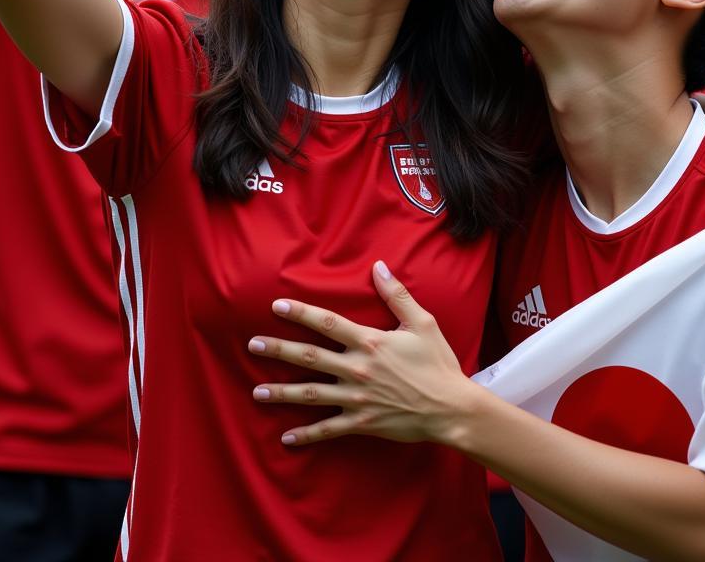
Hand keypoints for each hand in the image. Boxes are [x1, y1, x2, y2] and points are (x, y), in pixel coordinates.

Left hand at [248, 261, 471, 446]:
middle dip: (279, 350)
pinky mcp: (361, 423)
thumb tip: (379, 267)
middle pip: (309, 357)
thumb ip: (397, 295)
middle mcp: (357, 369)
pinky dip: (307, 435)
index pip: (328, 323)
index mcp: (370, 342)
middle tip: (253, 344)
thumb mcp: (422, 323)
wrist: (451, 408)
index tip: (277, 306)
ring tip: (256, 392)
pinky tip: (287, 437)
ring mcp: (356, 398)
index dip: (301, 313)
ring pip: (310, 394)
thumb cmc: (438, 363)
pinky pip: (328, 429)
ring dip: (281, 393)